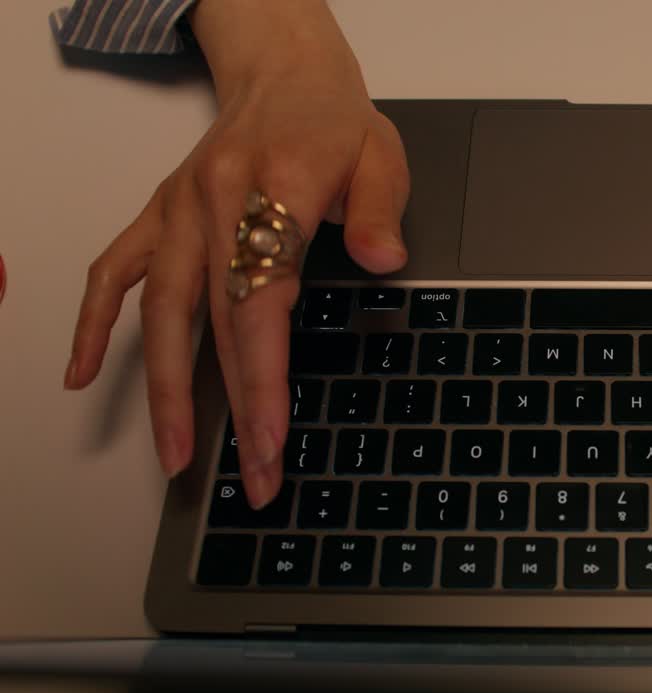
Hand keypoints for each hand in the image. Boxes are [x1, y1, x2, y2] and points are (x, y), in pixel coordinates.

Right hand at [63, 1, 409, 508]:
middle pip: (215, 323)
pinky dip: (95, 322)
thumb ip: (381, 211)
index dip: (262, 378)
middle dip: (229, 409)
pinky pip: (113, 270)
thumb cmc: (334, 120)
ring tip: (171, 457)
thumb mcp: (381, 155)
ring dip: (164, 389)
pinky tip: (84, 374)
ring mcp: (179, 211)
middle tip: (248, 476)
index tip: (268, 440)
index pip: (263, 303)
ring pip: (159, 310)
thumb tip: (382, 260)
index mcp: (275, 188)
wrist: (283, 73)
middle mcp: (215, 203)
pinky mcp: (159, 214)